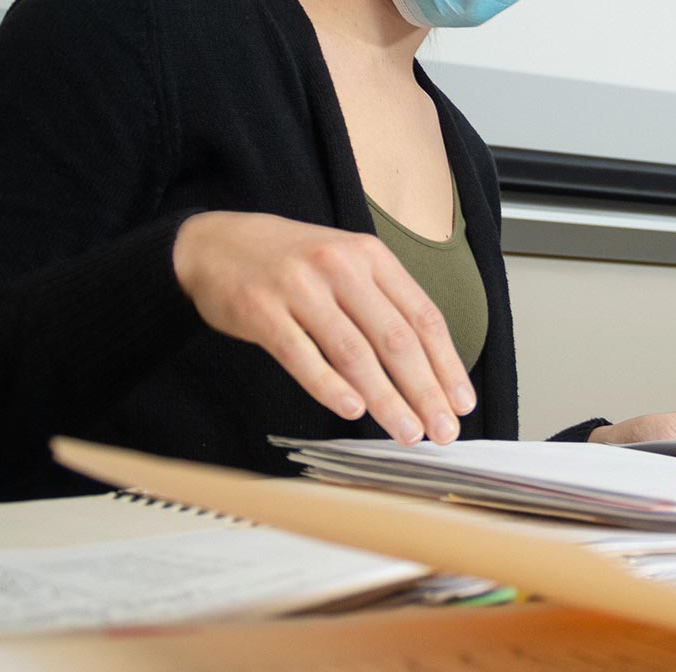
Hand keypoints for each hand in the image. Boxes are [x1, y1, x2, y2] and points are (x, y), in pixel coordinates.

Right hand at [173, 211, 474, 445]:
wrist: (213, 243)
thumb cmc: (290, 262)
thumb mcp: (346, 263)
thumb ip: (383, 304)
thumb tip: (427, 366)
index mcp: (371, 256)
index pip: (423, 316)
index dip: (446, 364)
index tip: (462, 403)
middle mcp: (341, 267)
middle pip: (396, 339)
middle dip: (425, 391)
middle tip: (442, 431)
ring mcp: (300, 287)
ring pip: (354, 352)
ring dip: (386, 399)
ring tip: (406, 432)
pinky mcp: (261, 310)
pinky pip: (302, 356)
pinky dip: (330, 386)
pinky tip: (353, 411)